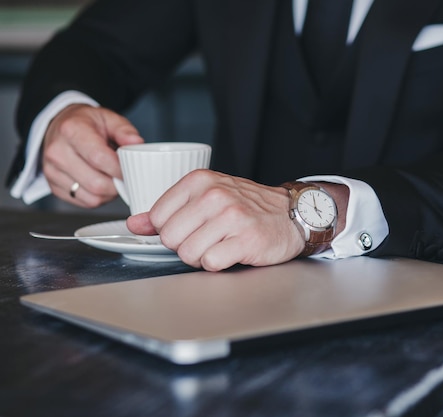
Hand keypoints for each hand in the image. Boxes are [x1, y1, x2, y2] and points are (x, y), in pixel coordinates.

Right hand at [42, 104, 143, 206]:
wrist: (59, 129)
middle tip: (125, 175)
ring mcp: (52, 172)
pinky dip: (100, 197)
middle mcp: (57, 152)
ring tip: (114, 178)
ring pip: (93, 197)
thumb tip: (136, 142)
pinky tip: (102, 183)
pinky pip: (86, 202)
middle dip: (118, 183)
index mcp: (71, 131)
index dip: (120, 168)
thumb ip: (124, 130)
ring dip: (111, 193)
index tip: (131, 168)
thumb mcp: (108, 118)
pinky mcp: (55, 188)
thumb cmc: (85, 123)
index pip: (99, 158)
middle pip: (97, 183)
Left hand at [126, 170, 305, 270]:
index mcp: (200, 181)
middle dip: (186, 245)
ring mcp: (232, 217)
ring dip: (203, 257)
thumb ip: (169, 210)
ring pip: (189, 254)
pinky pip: (211, 263)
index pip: (158, 217)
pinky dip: (220, 264)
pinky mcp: (246, 240)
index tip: (192, 226)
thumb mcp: (207, 197)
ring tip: (222, 244)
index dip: (172, 229)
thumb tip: (135, 224)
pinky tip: (233, 251)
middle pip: (171, 238)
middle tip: (209, 238)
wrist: (291, 214)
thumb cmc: (249, 206)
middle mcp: (215, 195)